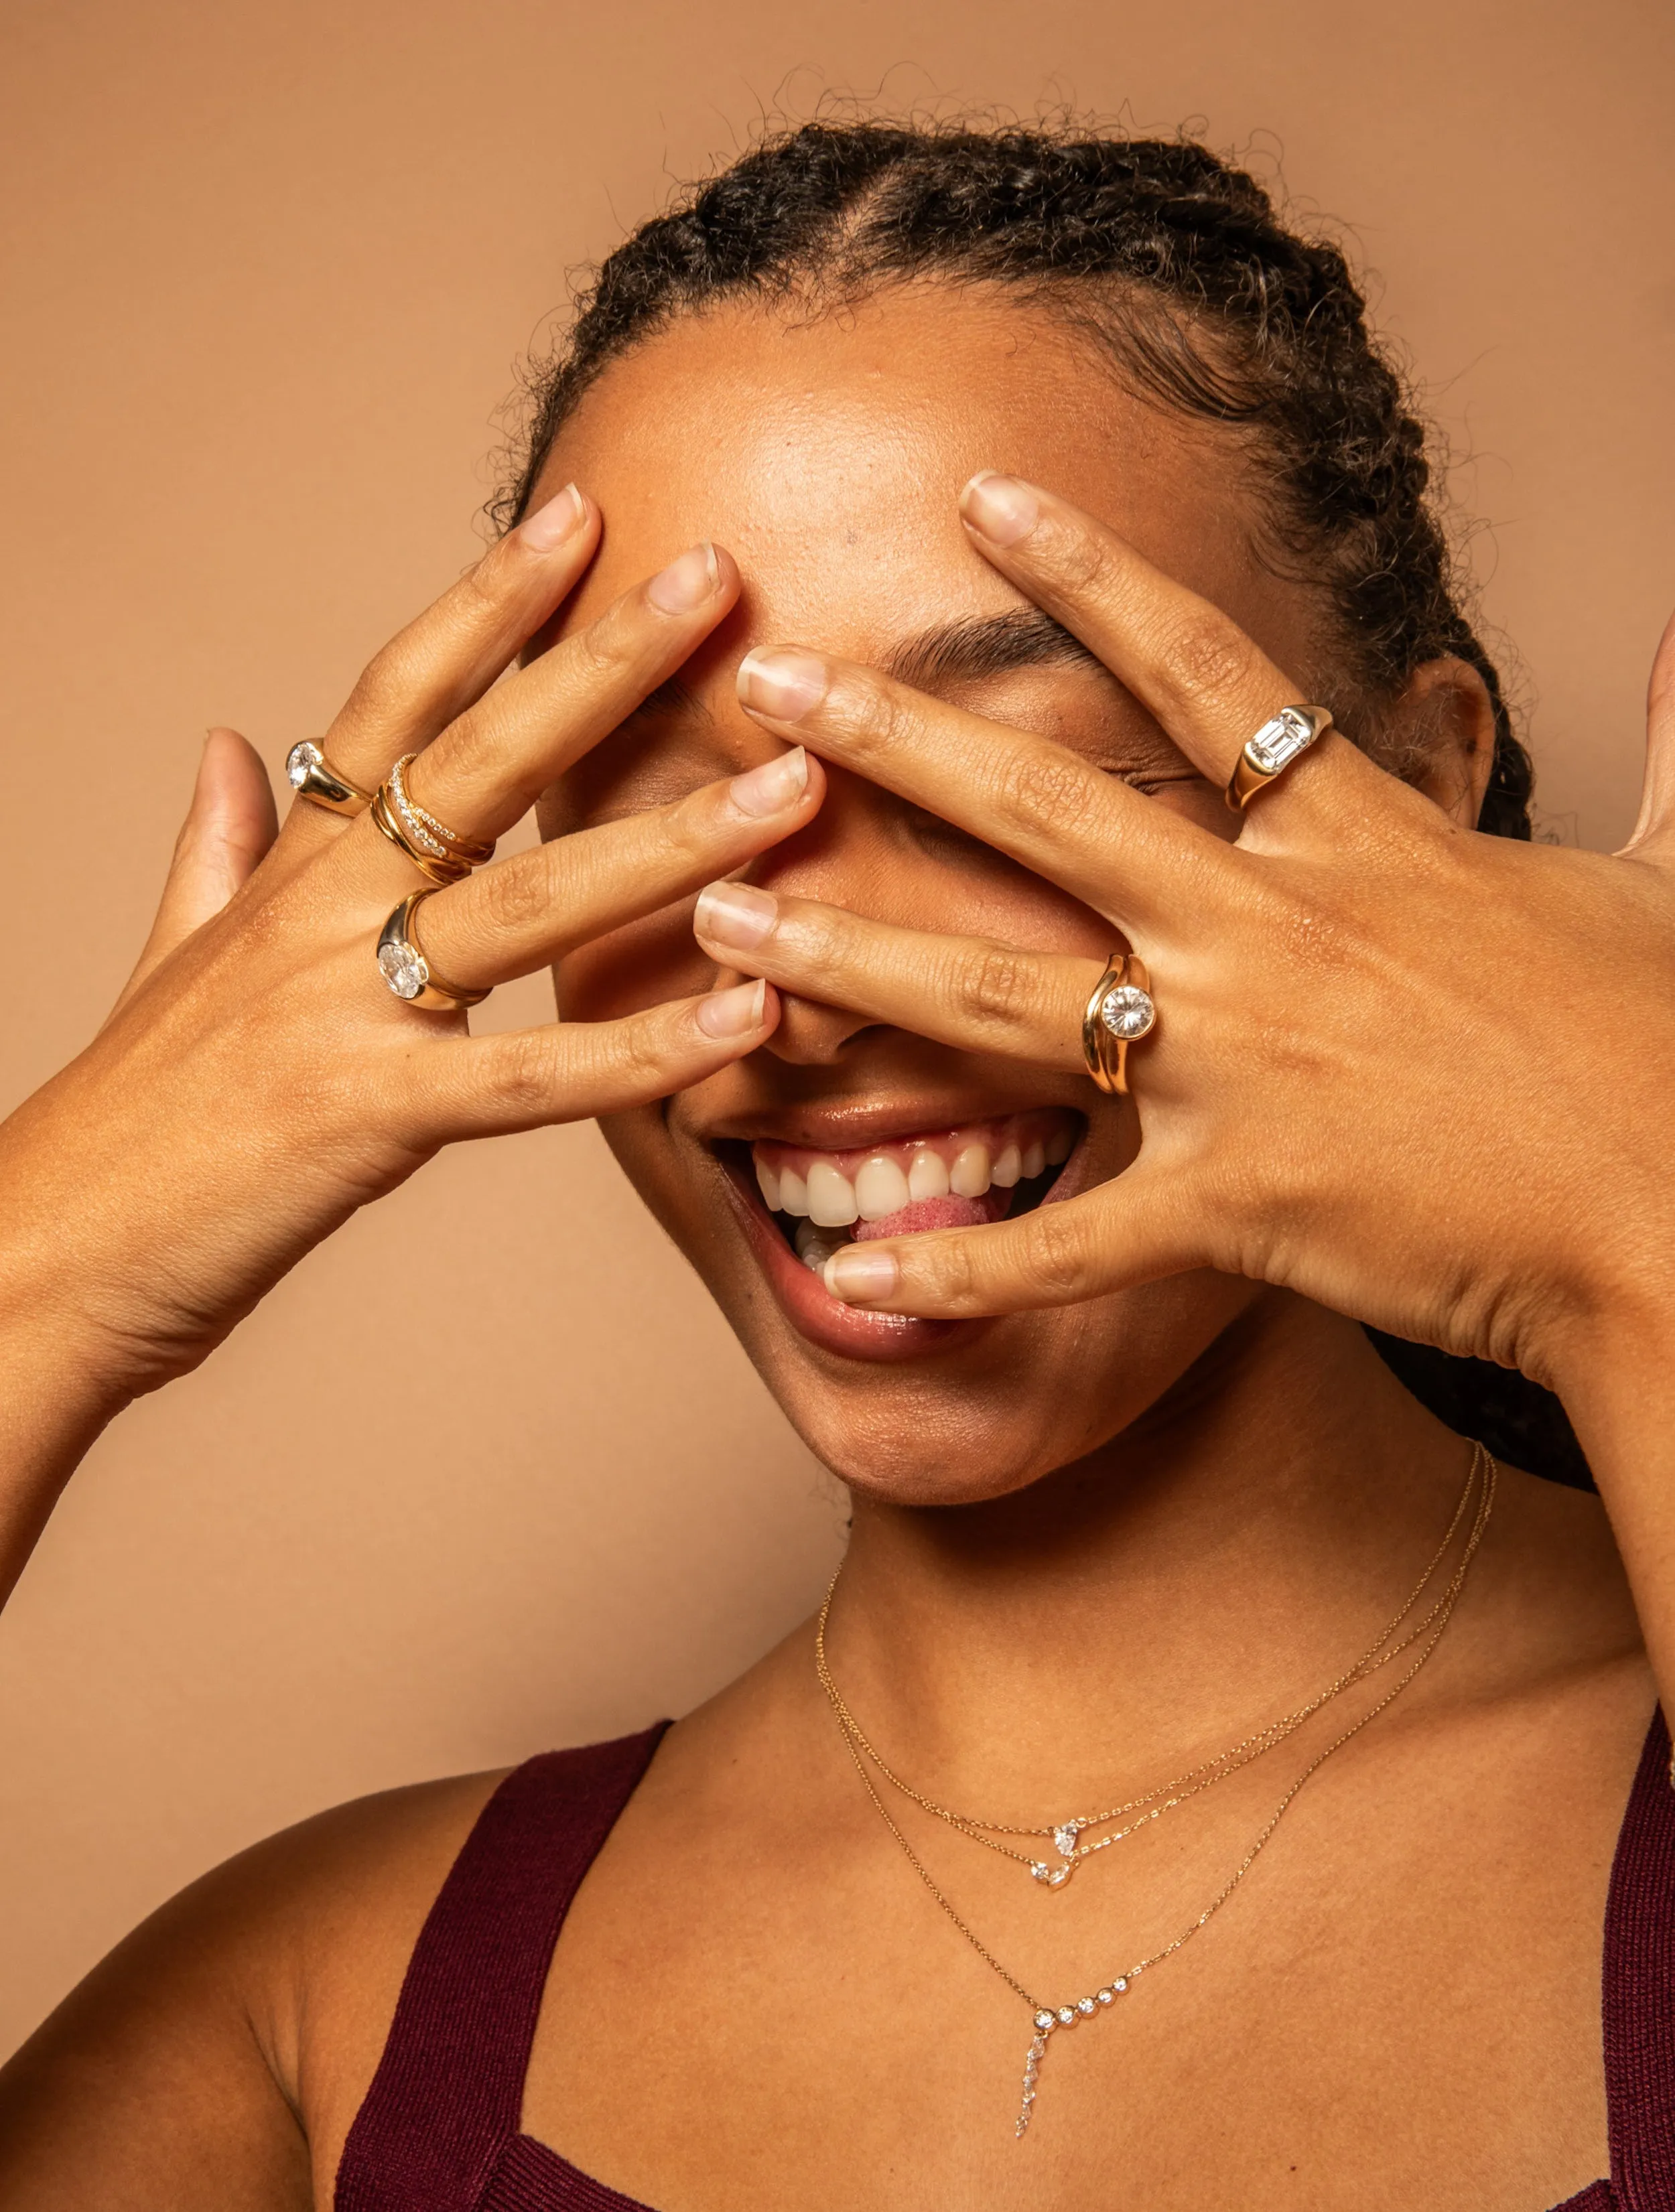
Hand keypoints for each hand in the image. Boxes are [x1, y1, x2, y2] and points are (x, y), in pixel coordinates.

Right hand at [0, 492, 817, 1414]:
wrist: (50, 1251)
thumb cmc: (138, 1115)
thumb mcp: (174, 954)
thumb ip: (217, 844)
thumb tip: (227, 743)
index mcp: (289, 867)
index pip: (395, 697)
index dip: (487, 601)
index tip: (576, 517)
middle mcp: (317, 911)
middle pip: (477, 758)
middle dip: (601, 665)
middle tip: (715, 578)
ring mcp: (339, 1007)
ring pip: (526, 901)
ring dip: (668, 842)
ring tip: (789, 790)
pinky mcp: (364, 1117)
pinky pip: (528, 1079)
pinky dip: (639, 1052)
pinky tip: (741, 1016)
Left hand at [692, 472, 1674, 1400]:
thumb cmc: (1673, 1043)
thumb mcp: (1666, 864)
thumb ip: (1667, 737)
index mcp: (1360, 840)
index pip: (1201, 674)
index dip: (1088, 576)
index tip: (982, 503)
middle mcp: (1268, 933)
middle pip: (1045, 811)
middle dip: (894, 742)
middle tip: (767, 688)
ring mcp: (1237, 1069)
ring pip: (1000, 1001)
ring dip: (852, 959)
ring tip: (723, 922)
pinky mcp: (1235, 1206)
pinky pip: (1070, 1245)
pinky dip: (966, 1265)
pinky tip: (856, 1280)